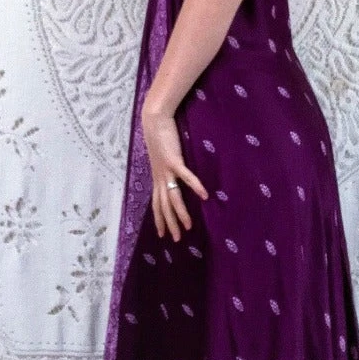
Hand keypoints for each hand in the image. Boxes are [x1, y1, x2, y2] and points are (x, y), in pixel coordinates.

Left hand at [140, 102, 208, 240]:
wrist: (154, 120)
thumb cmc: (160, 135)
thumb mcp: (162, 155)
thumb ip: (168, 165)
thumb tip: (174, 172)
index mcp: (157, 177)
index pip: (157, 204)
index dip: (159, 219)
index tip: (162, 234)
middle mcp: (160, 177)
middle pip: (164, 206)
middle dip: (169, 224)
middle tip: (176, 239)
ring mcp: (166, 170)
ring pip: (173, 198)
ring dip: (180, 213)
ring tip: (188, 226)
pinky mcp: (174, 160)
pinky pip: (186, 177)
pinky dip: (195, 186)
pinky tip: (204, 195)